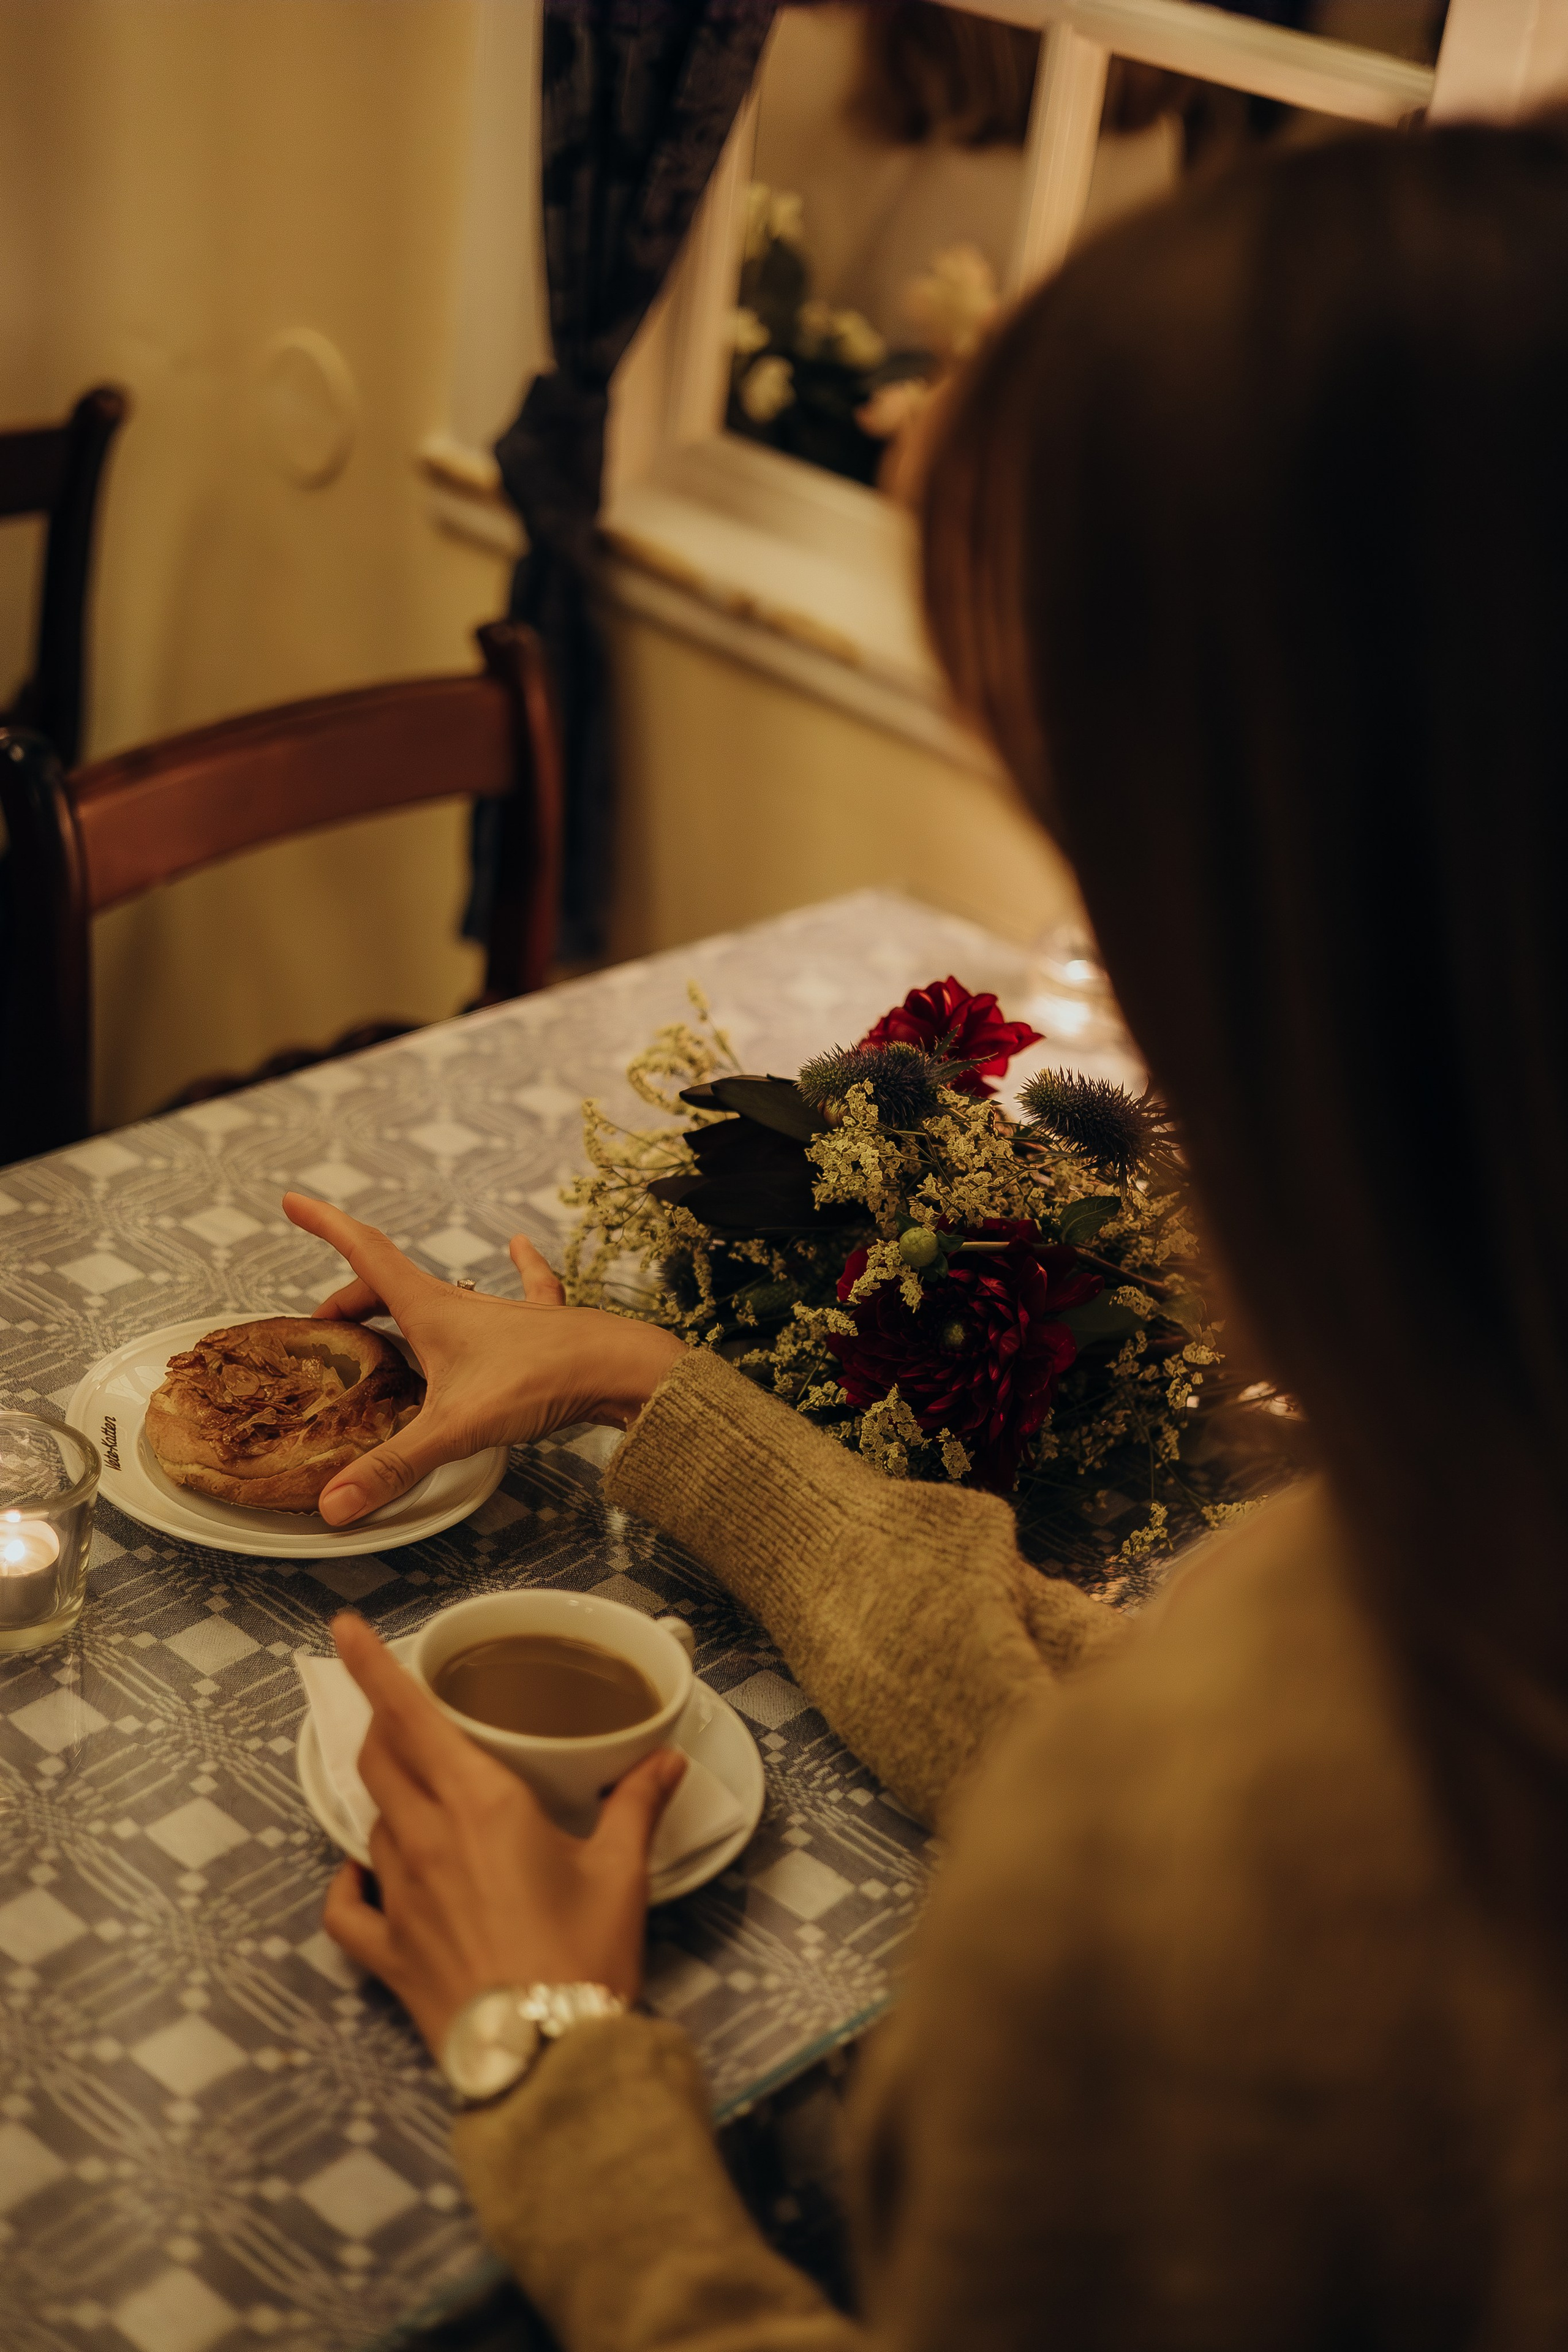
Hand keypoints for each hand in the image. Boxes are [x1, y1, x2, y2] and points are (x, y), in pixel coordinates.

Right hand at [282, 1193, 684, 1524]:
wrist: (620, 1368)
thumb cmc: (538, 1380)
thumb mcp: (455, 1427)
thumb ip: (395, 1466)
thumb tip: (334, 1505)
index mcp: (432, 1309)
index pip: (366, 1254)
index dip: (326, 1226)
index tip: (293, 1199)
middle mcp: (463, 1302)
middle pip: (392, 1287)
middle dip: (352, 1300)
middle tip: (327, 1329)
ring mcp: (505, 1311)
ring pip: (444, 1296)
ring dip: (409, 1301)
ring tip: (384, 1311)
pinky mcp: (543, 1325)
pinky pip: (525, 1288)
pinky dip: (518, 1268)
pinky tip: (521, 1247)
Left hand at [322, 1613, 685, 2053]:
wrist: (549, 2060)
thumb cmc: (585, 1959)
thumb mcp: (621, 1872)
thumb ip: (636, 1803)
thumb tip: (665, 1759)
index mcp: (480, 1804)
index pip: (408, 1715)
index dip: (373, 1666)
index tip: (345, 1628)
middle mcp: (426, 1840)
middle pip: (379, 1759)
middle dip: (383, 1724)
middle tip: (402, 1708)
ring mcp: (399, 1898)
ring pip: (372, 1821)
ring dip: (388, 1797)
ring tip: (419, 1793)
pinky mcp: (388, 1953)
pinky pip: (346, 1906)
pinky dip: (350, 1881)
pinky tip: (365, 1873)